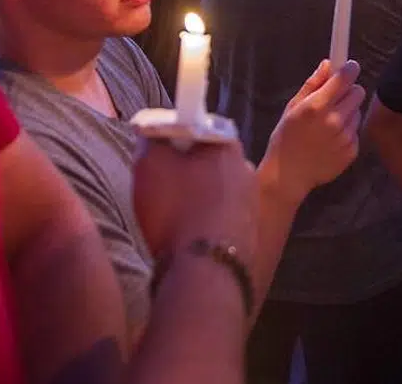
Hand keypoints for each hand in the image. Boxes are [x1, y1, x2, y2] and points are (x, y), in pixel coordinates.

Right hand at [133, 137, 256, 259]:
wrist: (207, 272)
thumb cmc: (177, 211)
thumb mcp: (149, 164)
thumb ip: (151, 138)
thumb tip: (153, 131)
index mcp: (227, 145)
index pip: (194, 129)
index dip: (170, 141)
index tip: (154, 158)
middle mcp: (247, 169)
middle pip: (204, 162)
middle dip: (181, 173)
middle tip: (157, 190)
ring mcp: (252, 203)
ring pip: (212, 192)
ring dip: (192, 200)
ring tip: (170, 220)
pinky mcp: (249, 232)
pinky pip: (218, 219)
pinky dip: (202, 224)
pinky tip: (186, 238)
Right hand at [262, 60, 366, 203]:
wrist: (288, 175)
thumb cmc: (286, 137)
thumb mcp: (293, 107)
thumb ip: (313, 84)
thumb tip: (329, 63)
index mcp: (317, 106)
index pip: (345, 78)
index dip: (349, 69)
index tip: (348, 67)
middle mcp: (334, 120)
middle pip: (358, 92)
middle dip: (348, 91)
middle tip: (335, 98)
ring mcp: (345, 137)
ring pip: (357, 112)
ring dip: (347, 113)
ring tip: (328, 125)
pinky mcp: (352, 151)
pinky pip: (355, 131)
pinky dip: (347, 132)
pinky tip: (330, 140)